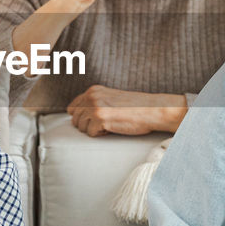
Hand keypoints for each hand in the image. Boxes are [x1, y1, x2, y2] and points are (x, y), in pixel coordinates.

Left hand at [66, 86, 186, 135]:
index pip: (73, 107)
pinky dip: (101, 134)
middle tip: (104, 124)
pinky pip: (91, 133)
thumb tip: (76, 115)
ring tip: (109, 124)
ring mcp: (95, 108)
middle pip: (75, 119)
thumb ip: (95, 102)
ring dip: (94, 130)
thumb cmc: (134, 107)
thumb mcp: (110, 98)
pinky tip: (112, 128)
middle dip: (87, 125)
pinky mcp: (100, 119)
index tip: (92, 121)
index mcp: (93, 91)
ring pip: (81, 127)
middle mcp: (91, 97)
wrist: (151, 110)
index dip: (81, 117)